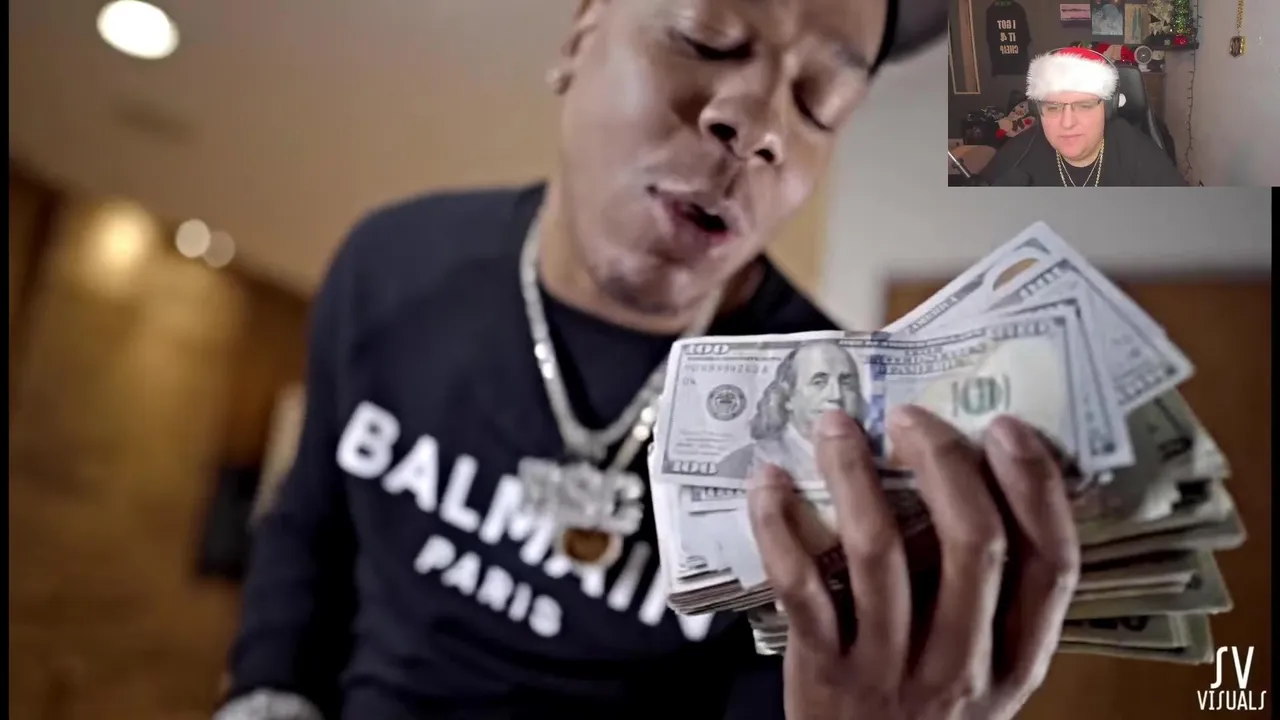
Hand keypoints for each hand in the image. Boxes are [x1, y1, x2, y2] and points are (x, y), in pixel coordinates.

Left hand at [747, 406, 1079, 719]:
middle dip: (944, 463)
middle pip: (972, 545)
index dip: (1037, 488)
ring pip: (880, 551)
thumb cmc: (922, 712)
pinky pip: (801, 585)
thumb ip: (983, 600)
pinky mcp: (823, 670)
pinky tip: (770, 483)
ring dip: (854, 475)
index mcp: (1017, 662)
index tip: (1008, 429)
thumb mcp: (979, 673)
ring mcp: (891, 670)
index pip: (1052, 566)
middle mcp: (963, 666)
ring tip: (836, 427)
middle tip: (910, 417)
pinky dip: (780, 525)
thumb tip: (967, 482)